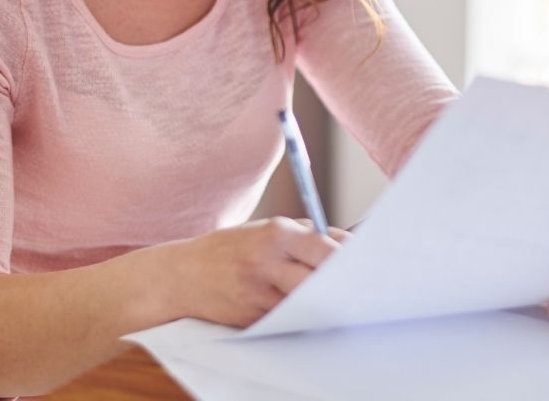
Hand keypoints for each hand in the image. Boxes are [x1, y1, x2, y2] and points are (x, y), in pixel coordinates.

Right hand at [171, 216, 349, 327]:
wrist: (181, 276)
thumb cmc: (231, 248)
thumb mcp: (265, 229)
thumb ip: (306, 234)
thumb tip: (348, 243)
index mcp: (274, 234)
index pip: (324, 249)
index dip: (348, 260)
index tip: (367, 264)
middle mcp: (267, 263)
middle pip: (318, 281)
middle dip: (340, 285)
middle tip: (359, 288)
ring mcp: (258, 294)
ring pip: (306, 304)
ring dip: (323, 303)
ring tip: (337, 299)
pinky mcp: (253, 319)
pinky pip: (287, 319)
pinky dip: (300, 315)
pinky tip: (308, 311)